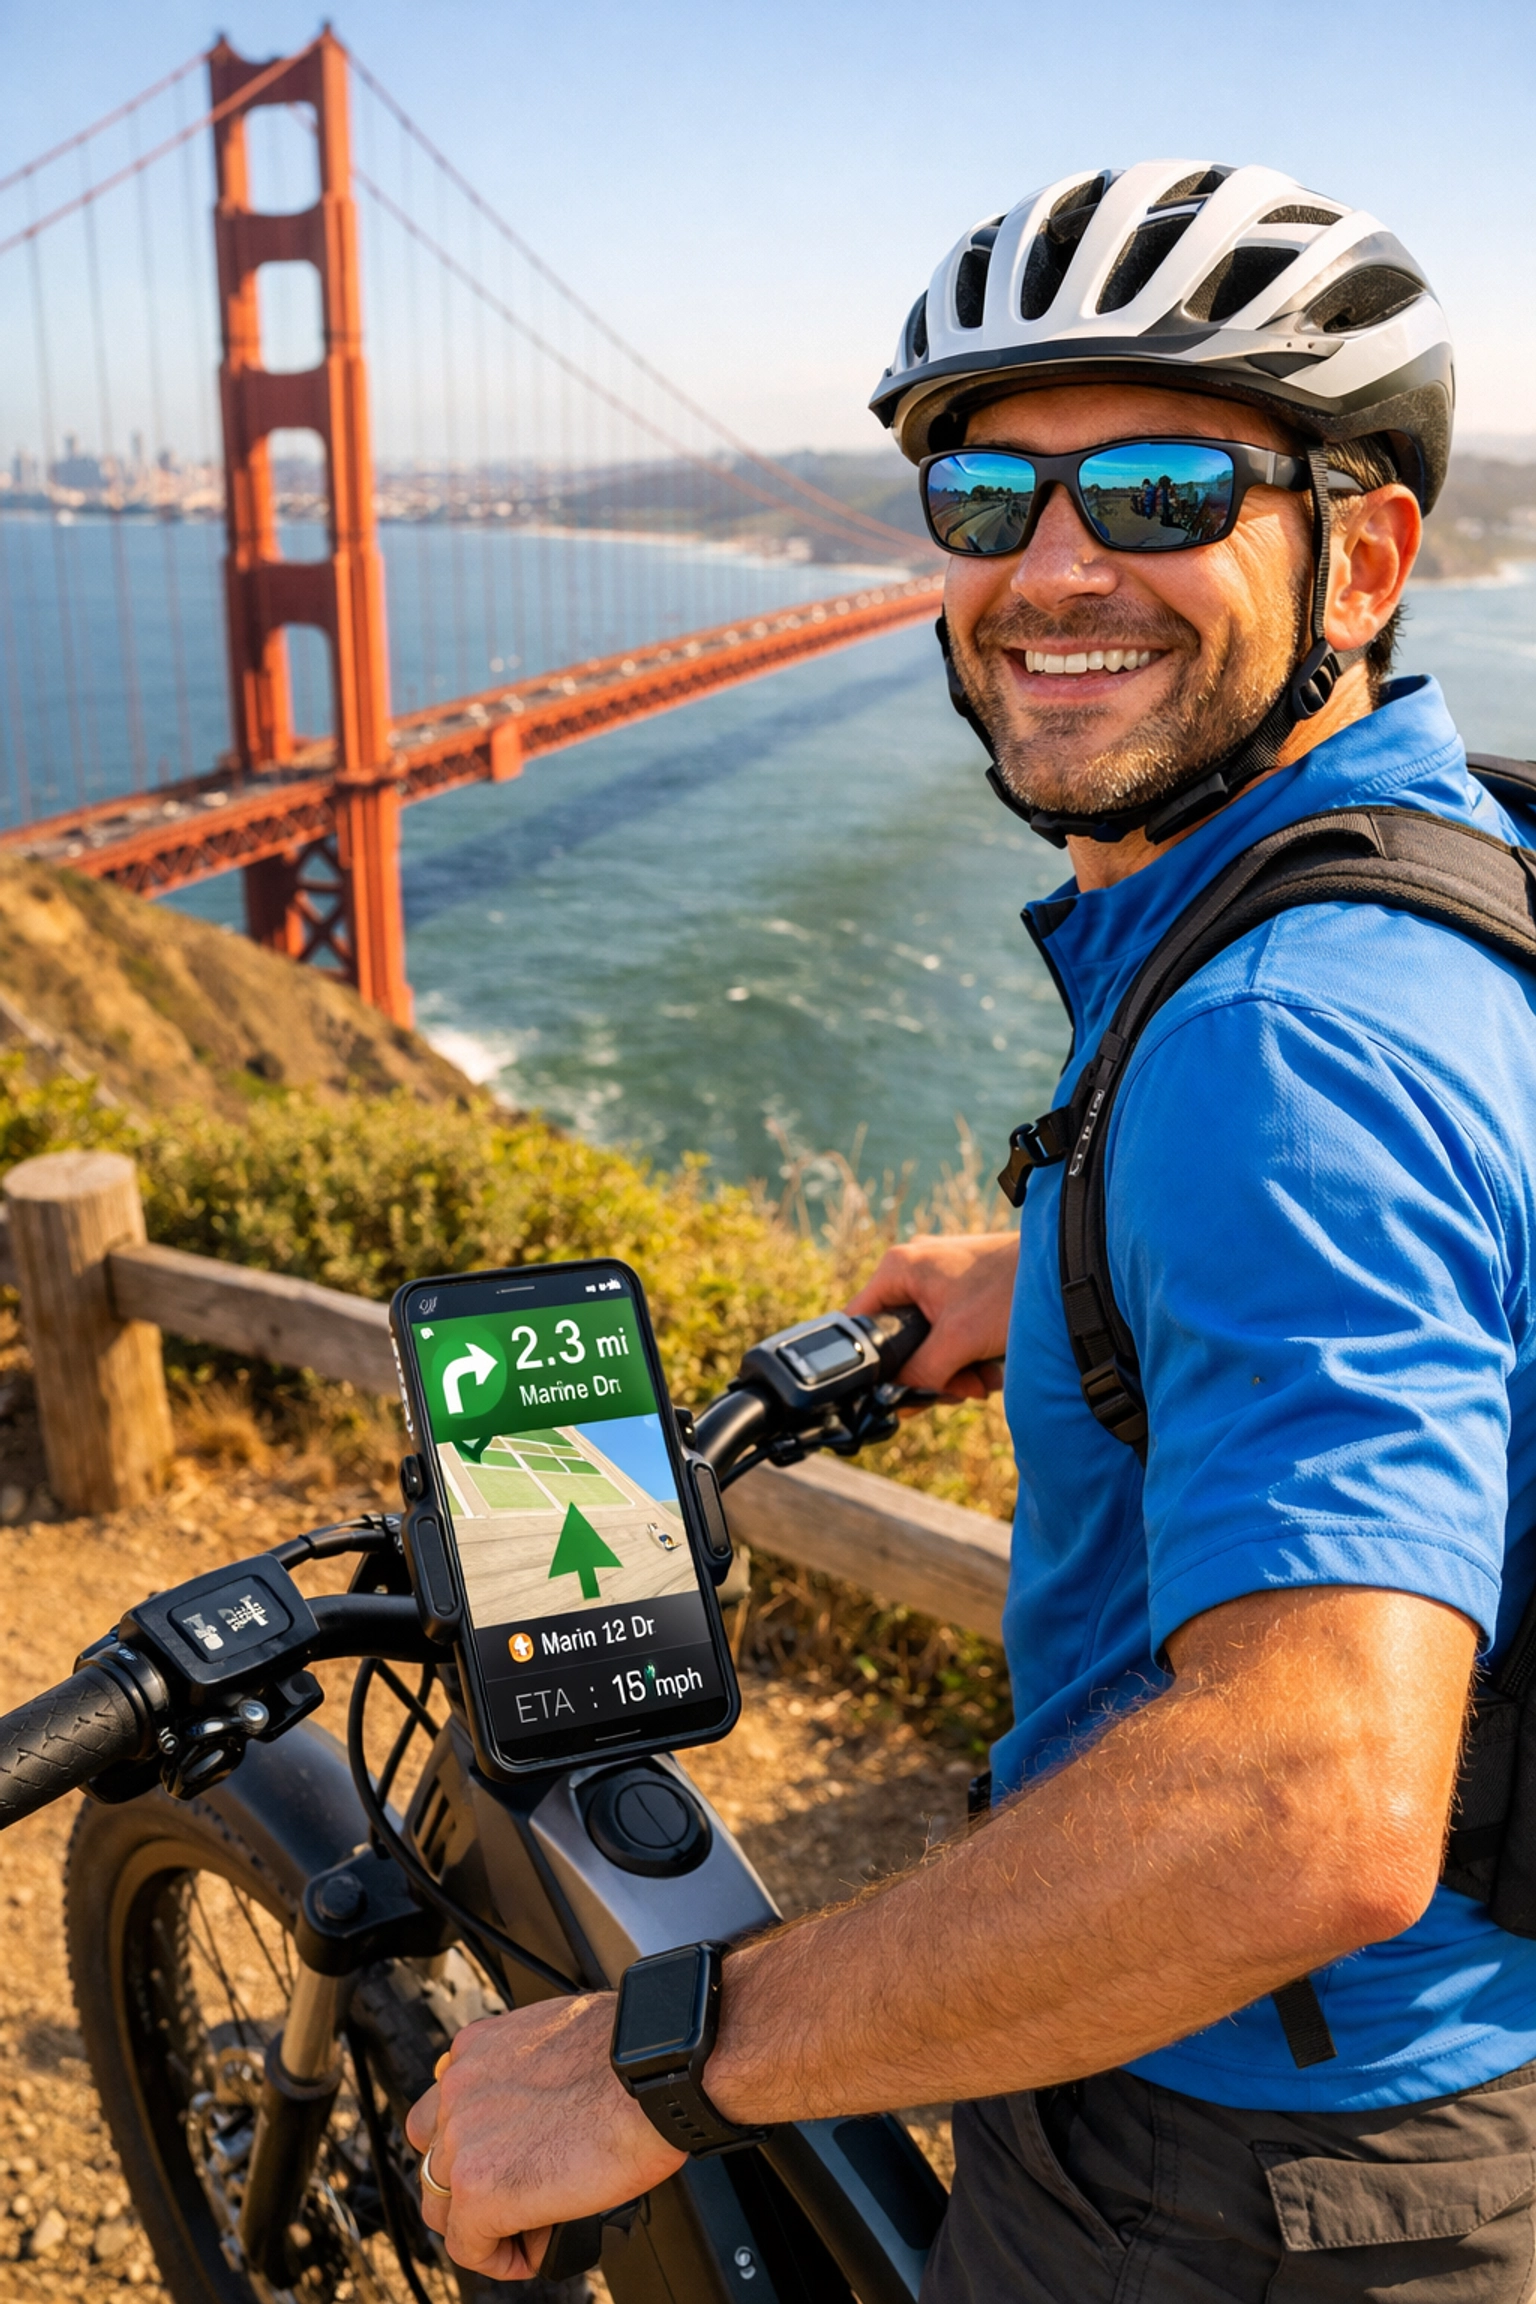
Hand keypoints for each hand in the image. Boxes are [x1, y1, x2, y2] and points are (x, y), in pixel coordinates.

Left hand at [404, 1994, 683, 2279]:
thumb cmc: (634, 2055)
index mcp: (479, 2046)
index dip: (476, 2145)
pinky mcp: (479, 2187)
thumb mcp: (564, 2041)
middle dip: (470, 2183)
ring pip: (442, 2204)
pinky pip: (467, 2244)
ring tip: (522, 2227)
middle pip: (436, 2157)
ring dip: (478, 2221)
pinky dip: (496, 2256)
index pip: (446, 2108)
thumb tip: (542, 2111)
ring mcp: (462, 2137)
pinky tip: (530, 2252)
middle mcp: (460, 2087)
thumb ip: (532, 2072)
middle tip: (513, 2197)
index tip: (507, 2160)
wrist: (658, 2072)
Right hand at [848, 1232, 1016, 1399]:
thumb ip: (920, 1373)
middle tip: (958, 1387)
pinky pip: (951, 1336)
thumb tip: (896, 1401)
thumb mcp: (958, 1340)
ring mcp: (940, 1280)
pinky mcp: (964, 1293)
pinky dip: (969, 1356)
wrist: (1066, 1273)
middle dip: (930, 1372)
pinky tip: (993, 1366)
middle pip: (899, 1341)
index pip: (859, 1325)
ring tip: (985, 1377)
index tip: (897, 1392)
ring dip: (955, 1370)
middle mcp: (913, 1270)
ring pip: (928, 1344)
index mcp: (897, 1269)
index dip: (874, 1365)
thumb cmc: (1010, 1290)